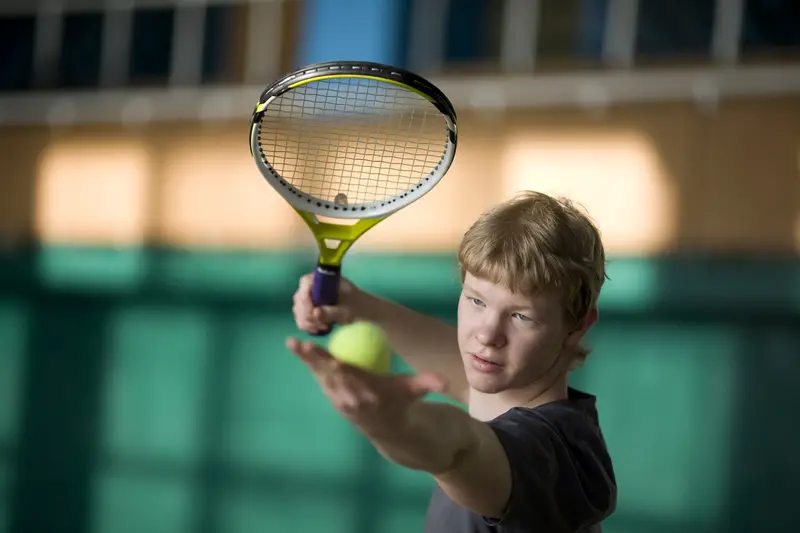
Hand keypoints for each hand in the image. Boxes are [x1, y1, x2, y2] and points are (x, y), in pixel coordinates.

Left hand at [286, 337, 446, 436]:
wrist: (390, 428)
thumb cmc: (402, 401)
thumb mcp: (415, 392)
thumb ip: (429, 384)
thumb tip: (445, 382)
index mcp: (367, 395)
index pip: (349, 377)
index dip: (335, 366)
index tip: (326, 354)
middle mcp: (349, 399)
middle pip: (327, 376)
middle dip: (311, 361)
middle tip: (297, 343)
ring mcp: (339, 400)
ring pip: (320, 377)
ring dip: (306, 362)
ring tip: (292, 344)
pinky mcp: (334, 399)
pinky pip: (321, 379)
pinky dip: (312, 365)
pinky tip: (301, 351)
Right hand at [292, 273, 358, 334]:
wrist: (370, 317)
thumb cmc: (361, 309)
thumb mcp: (347, 311)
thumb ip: (331, 312)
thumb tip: (315, 312)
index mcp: (326, 279)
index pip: (305, 282)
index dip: (305, 297)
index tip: (314, 312)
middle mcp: (317, 287)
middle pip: (299, 297)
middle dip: (306, 313)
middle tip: (320, 324)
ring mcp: (314, 299)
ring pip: (298, 309)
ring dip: (307, 321)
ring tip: (323, 328)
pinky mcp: (313, 311)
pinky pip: (302, 318)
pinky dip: (308, 326)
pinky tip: (320, 330)